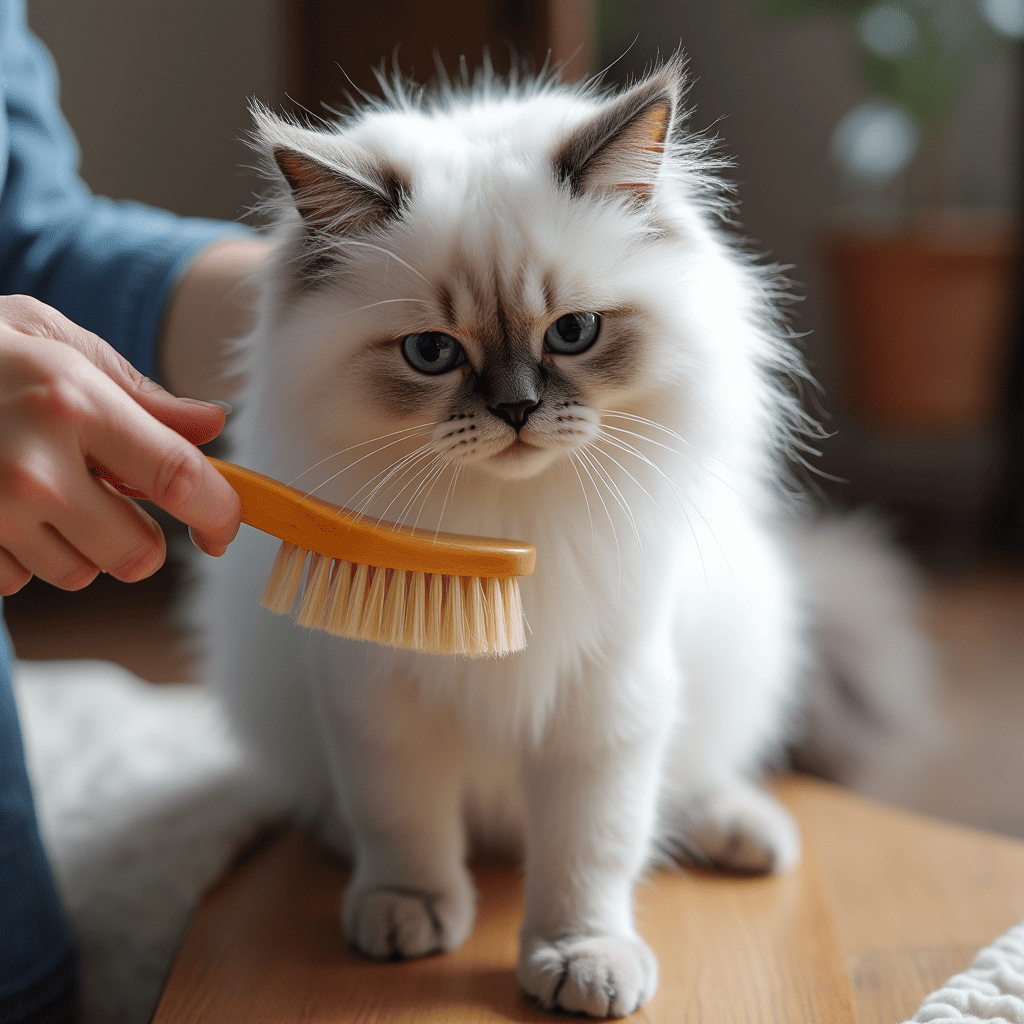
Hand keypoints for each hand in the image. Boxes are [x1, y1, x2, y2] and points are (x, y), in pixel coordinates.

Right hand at [0, 294, 240, 595]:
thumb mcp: (59, 345)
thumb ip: (140, 394)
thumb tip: (211, 426)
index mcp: (74, 404)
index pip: (178, 479)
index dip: (218, 513)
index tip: (222, 529)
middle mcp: (32, 467)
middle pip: (136, 553)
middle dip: (139, 536)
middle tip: (112, 497)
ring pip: (80, 574)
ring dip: (77, 544)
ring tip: (40, 489)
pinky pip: (19, 581)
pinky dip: (20, 554)